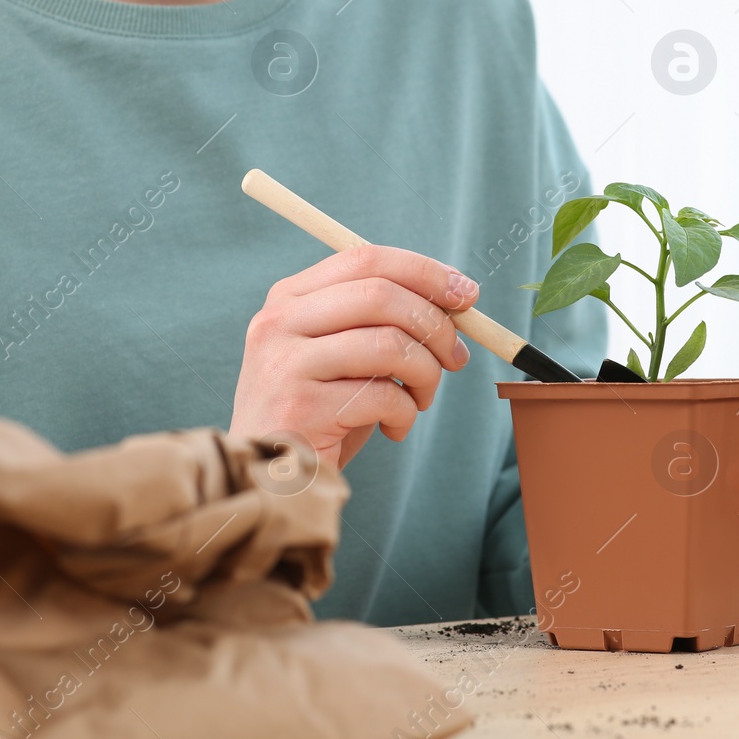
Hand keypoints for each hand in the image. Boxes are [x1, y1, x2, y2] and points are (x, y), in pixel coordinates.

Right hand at [229, 245, 477, 469]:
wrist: (271, 479)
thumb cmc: (320, 412)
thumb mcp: (343, 354)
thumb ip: (381, 321)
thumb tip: (457, 297)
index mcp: (289, 297)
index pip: (366, 259)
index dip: (425, 272)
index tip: (466, 294)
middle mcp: (279, 322)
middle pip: (381, 295)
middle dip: (435, 325)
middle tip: (457, 357)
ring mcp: (285, 363)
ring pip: (389, 345)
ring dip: (426, 374)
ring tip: (422, 399)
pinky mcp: (301, 407)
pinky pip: (383, 395)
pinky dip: (406, 412)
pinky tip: (395, 428)